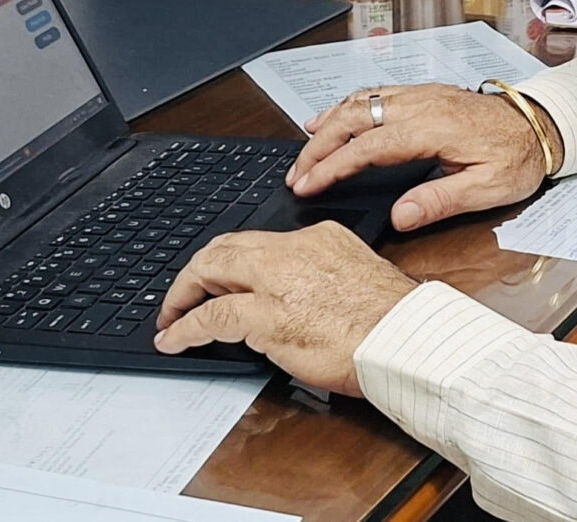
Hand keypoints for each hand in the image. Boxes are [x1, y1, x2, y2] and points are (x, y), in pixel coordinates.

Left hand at [151, 223, 416, 394]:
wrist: (407, 340)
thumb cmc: (393, 322)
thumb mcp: (355, 279)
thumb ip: (321, 278)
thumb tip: (295, 300)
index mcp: (320, 236)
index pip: (261, 241)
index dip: (230, 260)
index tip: (220, 277)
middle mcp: (295, 249)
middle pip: (226, 246)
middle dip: (196, 270)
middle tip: (182, 294)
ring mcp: (278, 279)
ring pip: (210, 269)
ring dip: (182, 294)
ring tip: (170, 316)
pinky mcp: (267, 315)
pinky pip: (210, 316)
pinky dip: (185, 327)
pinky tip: (175, 339)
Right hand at [287, 83, 558, 230]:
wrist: (541, 124)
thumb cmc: (519, 157)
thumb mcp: (487, 189)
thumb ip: (440, 201)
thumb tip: (399, 216)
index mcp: (431, 129)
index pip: (367, 148)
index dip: (332, 167)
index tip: (306, 185)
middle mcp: (420, 105)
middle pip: (353, 120)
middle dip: (318, 147)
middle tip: (295, 175)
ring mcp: (420, 95)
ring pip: (360, 103)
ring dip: (327, 126)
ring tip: (304, 152)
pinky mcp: (423, 94)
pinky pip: (375, 95)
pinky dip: (346, 107)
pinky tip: (332, 119)